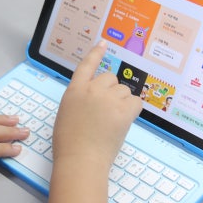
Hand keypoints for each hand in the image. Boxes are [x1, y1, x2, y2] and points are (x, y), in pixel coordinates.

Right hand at [52, 41, 142, 170]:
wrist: (81, 159)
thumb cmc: (70, 142)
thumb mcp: (67, 113)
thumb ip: (80, 99)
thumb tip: (95, 98)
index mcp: (75, 90)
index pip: (87, 65)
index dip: (96, 53)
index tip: (104, 43)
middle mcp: (92, 89)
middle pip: (110, 78)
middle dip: (111, 91)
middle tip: (105, 111)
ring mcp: (108, 99)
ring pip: (123, 90)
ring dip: (121, 102)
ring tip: (111, 121)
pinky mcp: (123, 110)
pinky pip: (136, 101)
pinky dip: (132, 109)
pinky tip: (123, 120)